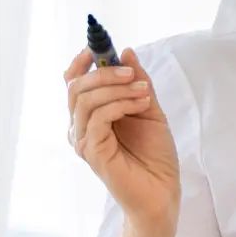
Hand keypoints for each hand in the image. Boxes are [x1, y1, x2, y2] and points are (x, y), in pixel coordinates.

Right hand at [64, 45, 179, 230]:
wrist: (162, 191)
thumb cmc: (155, 155)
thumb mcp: (149, 109)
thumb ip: (137, 83)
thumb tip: (126, 51)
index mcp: (91, 114)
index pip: (73, 81)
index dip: (82, 60)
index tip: (99, 44)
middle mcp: (80, 126)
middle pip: (75, 86)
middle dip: (104, 72)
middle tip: (131, 73)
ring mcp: (82, 139)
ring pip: (85, 99)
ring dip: (117, 88)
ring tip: (143, 92)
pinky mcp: (91, 151)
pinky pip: (97, 117)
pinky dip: (120, 104)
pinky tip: (141, 105)